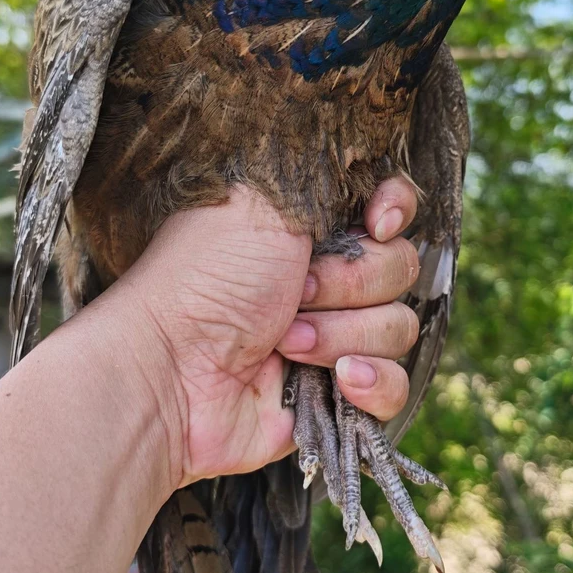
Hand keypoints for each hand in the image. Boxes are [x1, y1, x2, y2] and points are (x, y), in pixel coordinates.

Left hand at [117, 179, 419, 486]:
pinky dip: (371, 383)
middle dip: (349, 283)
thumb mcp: (261, 202)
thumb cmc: (206, 278)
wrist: (172, 372)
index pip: (392, 207)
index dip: (394, 213)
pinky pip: (397, 387)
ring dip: (342, 334)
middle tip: (293, 292)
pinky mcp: (339, 395)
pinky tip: (337, 381)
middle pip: (400, 268)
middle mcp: (329, 279)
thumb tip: (372, 176)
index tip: (374, 224)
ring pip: (399, 327)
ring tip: (285, 343)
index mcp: (313, 228)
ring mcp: (337, 337)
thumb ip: (327, 177)